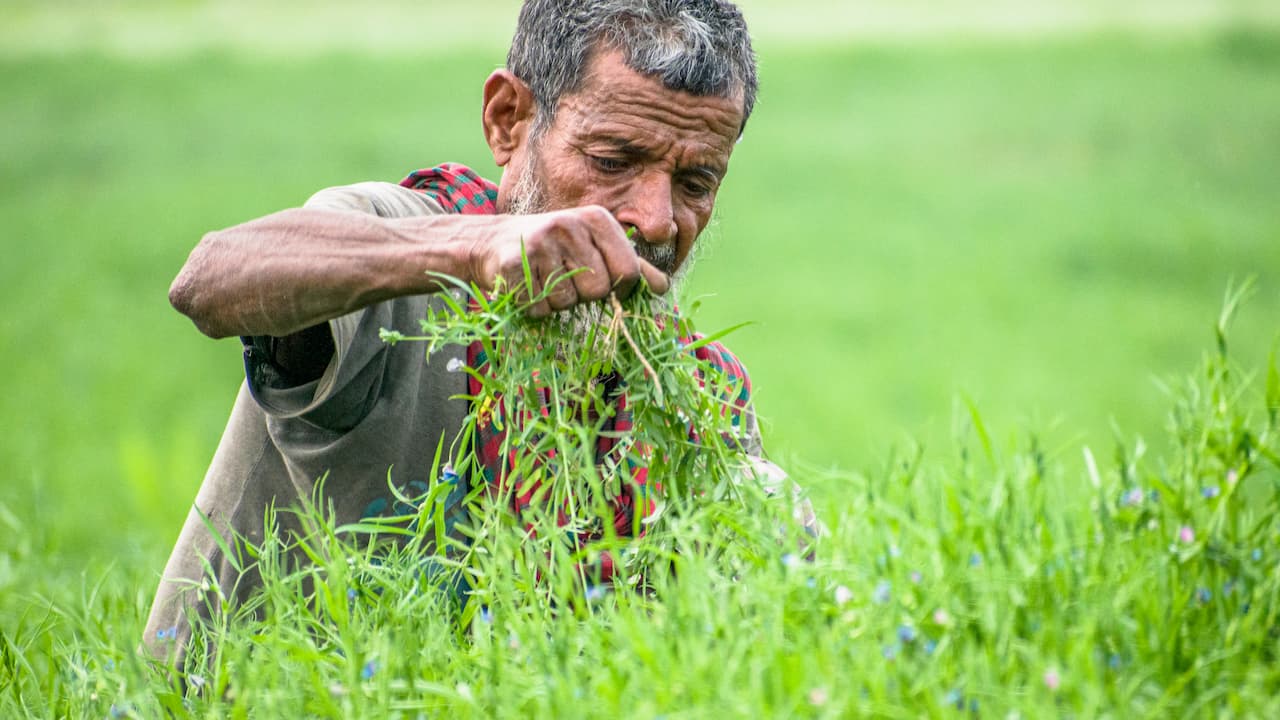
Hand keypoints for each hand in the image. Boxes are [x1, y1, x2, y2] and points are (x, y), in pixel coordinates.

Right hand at [469, 206, 670, 316]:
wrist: (493, 243)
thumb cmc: (554, 249)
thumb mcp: (594, 247)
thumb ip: (630, 265)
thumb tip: (664, 287)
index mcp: (597, 218)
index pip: (628, 272)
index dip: (619, 289)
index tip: (602, 282)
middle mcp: (570, 224)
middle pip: (599, 290)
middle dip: (582, 295)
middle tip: (564, 277)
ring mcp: (540, 242)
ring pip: (567, 302)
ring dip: (556, 302)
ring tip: (543, 279)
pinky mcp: (514, 263)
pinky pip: (539, 307)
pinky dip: (533, 307)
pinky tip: (526, 286)